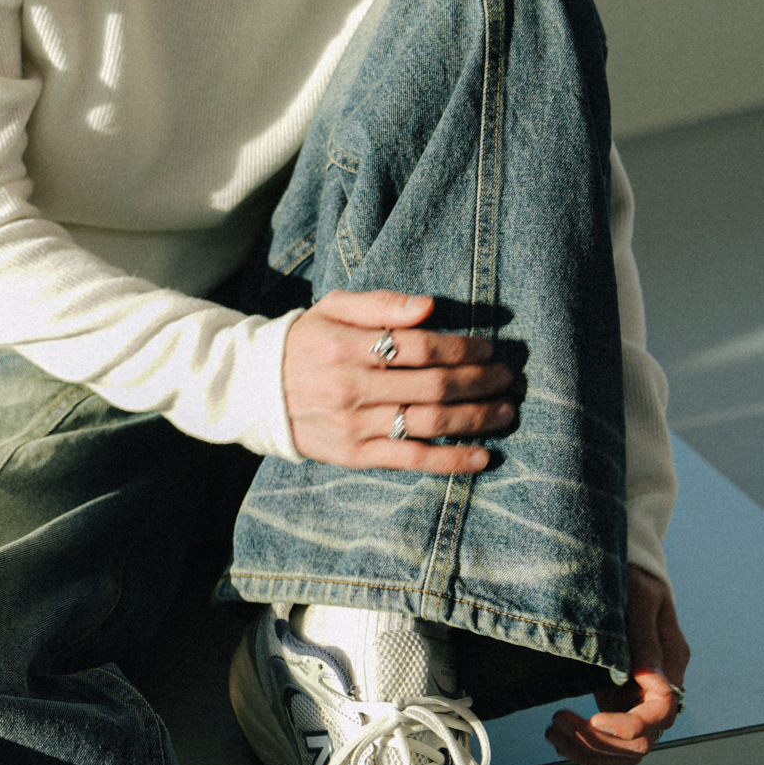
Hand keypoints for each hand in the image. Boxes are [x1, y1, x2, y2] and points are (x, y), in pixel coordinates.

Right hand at [282, 289, 514, 471]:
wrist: (255, 390)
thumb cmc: (306, 341)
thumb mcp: (333, 308)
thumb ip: (381, 303)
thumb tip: (430, 307)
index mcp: (348, 346)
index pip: (420, 346)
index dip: (462, 348)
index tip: (488, 348)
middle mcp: (352, 387)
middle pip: (433, 386)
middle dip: (480, 381)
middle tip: (507, 378)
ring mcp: (355, 425)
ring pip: (429, 424)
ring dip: (477, 419)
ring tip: (505, 412)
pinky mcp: (355, 456)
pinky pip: (412, 461)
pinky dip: (452, 459)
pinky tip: (482, 455)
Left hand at [546, 564, 690, 764]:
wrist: (621, 567)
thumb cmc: (631, 574)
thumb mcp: (638, 595)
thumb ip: (643, 637)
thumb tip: (652, 682)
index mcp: (669, 663)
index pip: (661, 713)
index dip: (630, 726)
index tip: (594, 719)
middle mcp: (658, 687)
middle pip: (642, 741)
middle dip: (600, 742)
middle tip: (558, 722)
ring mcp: (637, 695)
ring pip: (625, 749)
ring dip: (589, 749)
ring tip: (553, 732)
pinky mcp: (616, 697)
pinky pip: (609, 738)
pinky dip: (585, 743)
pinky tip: (559, 734)